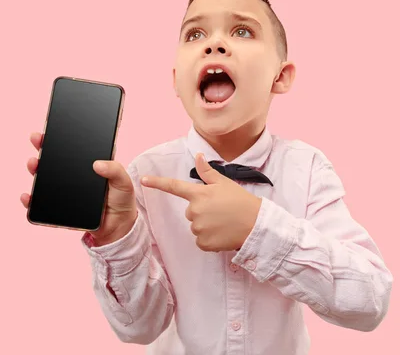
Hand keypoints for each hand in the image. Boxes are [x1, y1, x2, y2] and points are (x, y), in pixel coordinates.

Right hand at [20, 132, 137, 245]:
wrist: (118, 225)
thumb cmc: (121, 199)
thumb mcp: (123, 181)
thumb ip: (115, 170)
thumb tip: (97, 164)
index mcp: (88, 164)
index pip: (72, 147)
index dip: (60, 136)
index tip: (51, 128)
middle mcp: (73, 175)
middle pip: (54, 158)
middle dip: (42, 147)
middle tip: (37, 139)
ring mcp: (64, 190)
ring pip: (44, 177)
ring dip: (34, 169)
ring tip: (33, 164)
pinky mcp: (59, 207)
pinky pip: (41, 203)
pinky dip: (31, 200)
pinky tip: (27, 196)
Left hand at [141, 153, 261, 251]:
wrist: (256, 224)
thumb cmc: (241, 201)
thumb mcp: (225, 183)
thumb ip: (208, 172)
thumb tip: (198, 156)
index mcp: (199, 194)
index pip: (174, 187)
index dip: (157, 183)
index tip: (143, 180)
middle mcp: (195, 211)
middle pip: (190, 211)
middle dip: (202, 211)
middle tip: (220, 211)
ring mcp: (198, 228)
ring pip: (196, 226)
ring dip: (207, 225)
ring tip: (224, 222)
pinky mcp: (203, 243)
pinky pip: (201, 241)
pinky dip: (210, 239)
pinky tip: (222, 233)